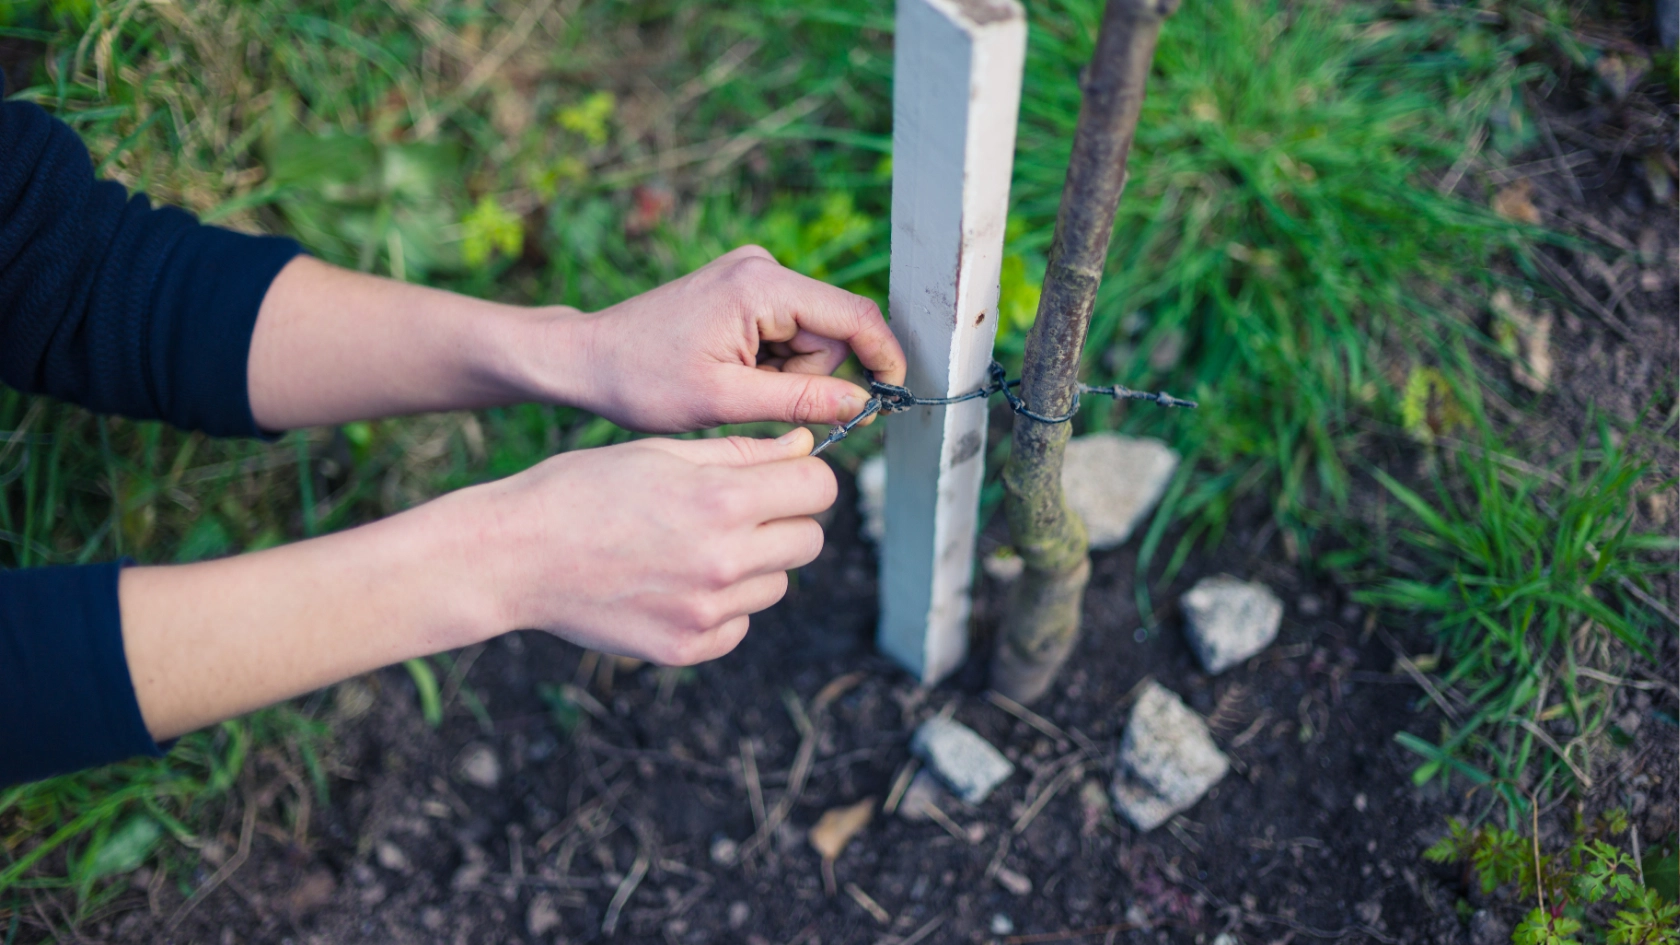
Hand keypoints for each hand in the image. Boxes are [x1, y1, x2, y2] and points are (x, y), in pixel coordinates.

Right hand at [435, 426, 832, 663]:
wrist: (513, 556)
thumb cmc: (582, 490)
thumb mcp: (661, 452)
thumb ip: (741, 454)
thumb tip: (802, 448)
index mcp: (722, 500)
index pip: (819, 488)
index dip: (804, 476)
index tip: (782, 477)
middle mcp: (724, 560)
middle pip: (810, 540)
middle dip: (785, 520)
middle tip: (738, 512)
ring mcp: (707, 612)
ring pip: (775, 584)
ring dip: (752, 565)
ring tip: (690, 547)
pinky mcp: (687, 648)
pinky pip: (739, 625)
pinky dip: (720, 608)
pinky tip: (672, 583)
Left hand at [547, 245, 906, 432]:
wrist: (588, 359)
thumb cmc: (643, 380)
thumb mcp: (725, 401)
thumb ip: (801, 401)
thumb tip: (862, 404)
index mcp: (760, 286)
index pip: (853, 316)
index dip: (883, 357)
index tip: (894, 396)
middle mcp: (762, 267)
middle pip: (833, 330)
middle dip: (814, 374)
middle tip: (761, 400)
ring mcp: (752, 274)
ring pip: (812, 335)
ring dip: (790, 372)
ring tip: (736, 386)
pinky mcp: (744, 288)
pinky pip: (788, 330)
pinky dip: (774, 361)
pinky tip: (734, 372)